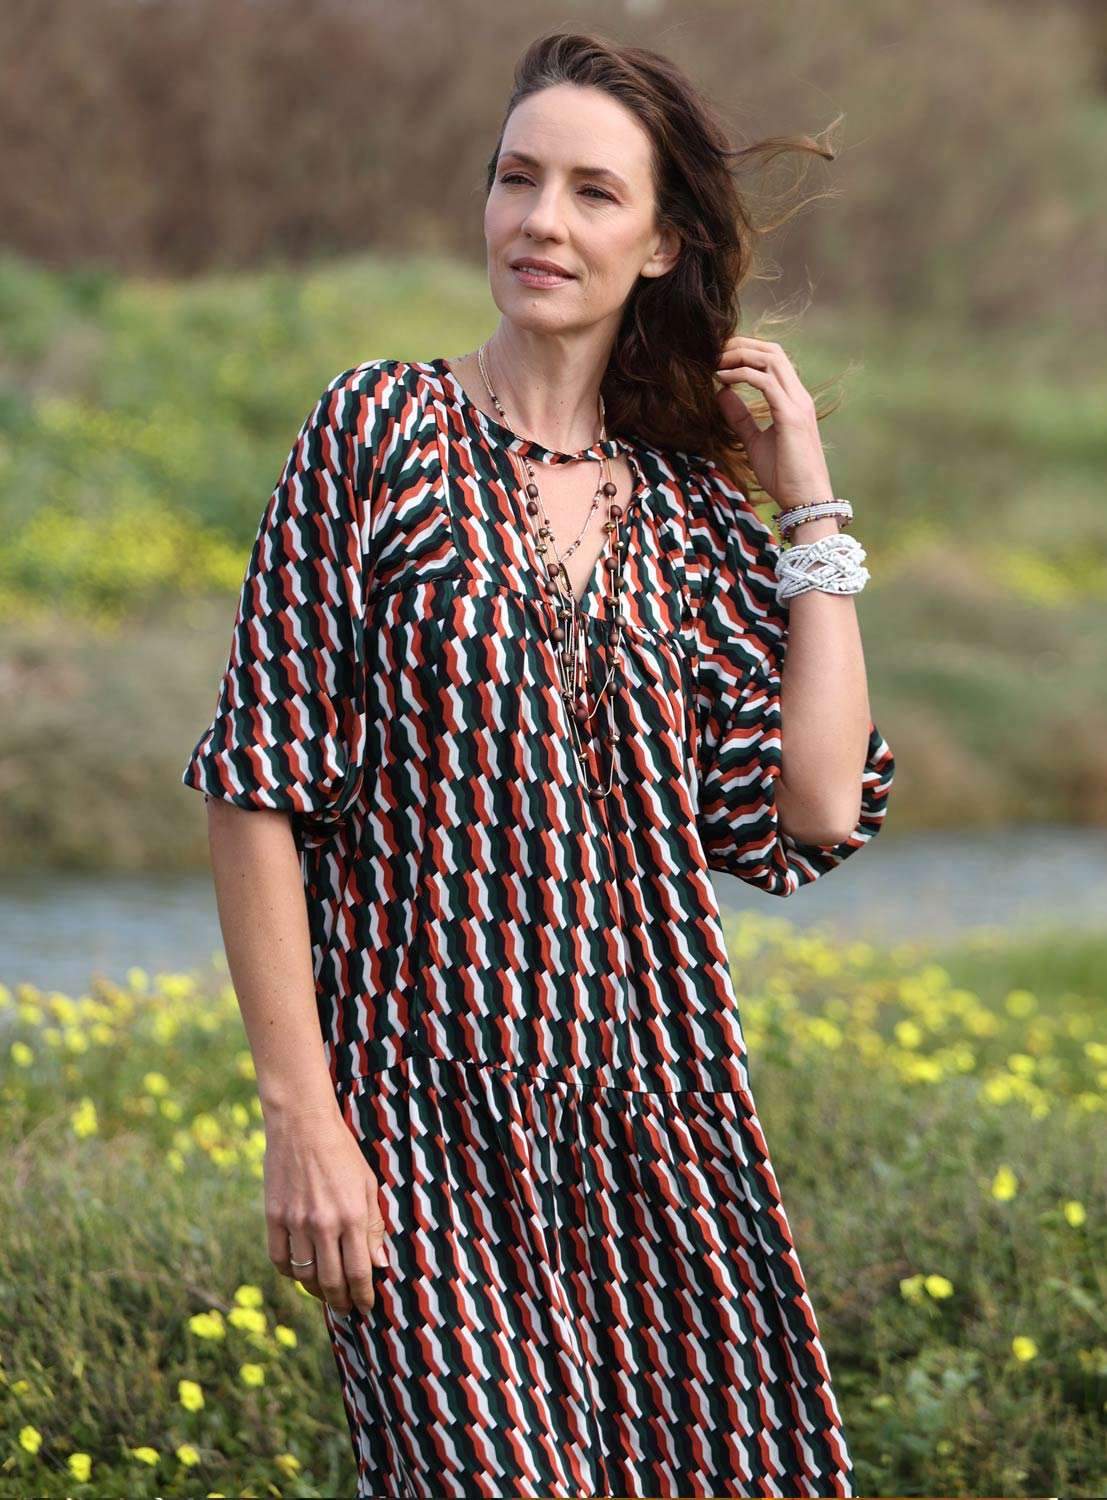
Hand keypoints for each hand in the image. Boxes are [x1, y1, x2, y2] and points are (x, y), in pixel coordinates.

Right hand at [263, 1102, 388, 1315]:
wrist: (302, 1124)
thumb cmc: (342, 1152)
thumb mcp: (368, 1184)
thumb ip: (373, 1226)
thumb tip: (379, 1265)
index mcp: (352, 1216)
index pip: (359, 1272)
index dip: (363, 1297)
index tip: (366, 1308)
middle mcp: (324, 1224)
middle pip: (331, 1282)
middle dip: (341, 1302)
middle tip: (346, 1309)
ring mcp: (295, 1222)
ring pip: (304, 1276)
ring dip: (316, 1290)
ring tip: (325, 1291)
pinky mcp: (273, 1217)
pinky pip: (280, 1260)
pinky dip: (290, 1272)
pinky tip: (301, 1271)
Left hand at [714, 335, 834, 507]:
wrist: (805, 500)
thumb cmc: (784, 476)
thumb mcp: (755, 442)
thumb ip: (740, 417)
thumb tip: (721, 393)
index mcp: (793, 400)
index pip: (773, 360)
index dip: (747, 351)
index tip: (719, 357)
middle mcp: (799, 396)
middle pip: (772, 351)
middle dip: (741, 345)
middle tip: (713, 352)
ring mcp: (797, 404)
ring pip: (771, 360)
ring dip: (740, 355)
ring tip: (715, 362)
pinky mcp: (790, 417)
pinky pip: (766, 383)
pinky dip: (742, 375)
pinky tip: (722, 379)